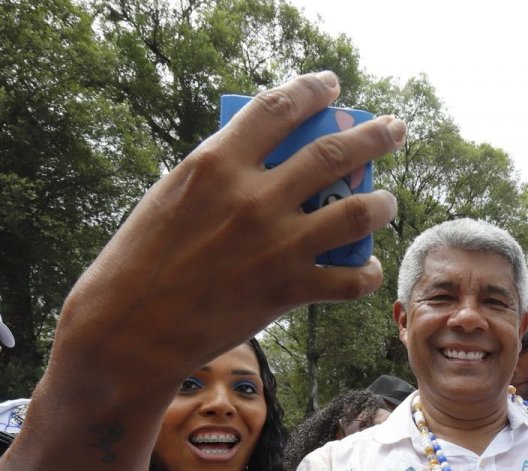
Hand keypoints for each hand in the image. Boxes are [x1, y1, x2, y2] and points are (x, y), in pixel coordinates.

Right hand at [60, 71, 404, 377]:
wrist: (131, 328)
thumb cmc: (144, 259)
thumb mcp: (174, 195)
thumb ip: (222, 173)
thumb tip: (269, 160)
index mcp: (217, 163)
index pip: (278, 107)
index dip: (311, 89)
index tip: (330, 85)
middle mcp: (254, 198)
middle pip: (334, 153)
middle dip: (374, 136)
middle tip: (395, 129)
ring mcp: (276, 244)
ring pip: (357, 212)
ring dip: (380, 203)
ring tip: (385, 201)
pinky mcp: (288, 290)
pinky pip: (349, 279)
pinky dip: (364, 274)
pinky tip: (364, 268)